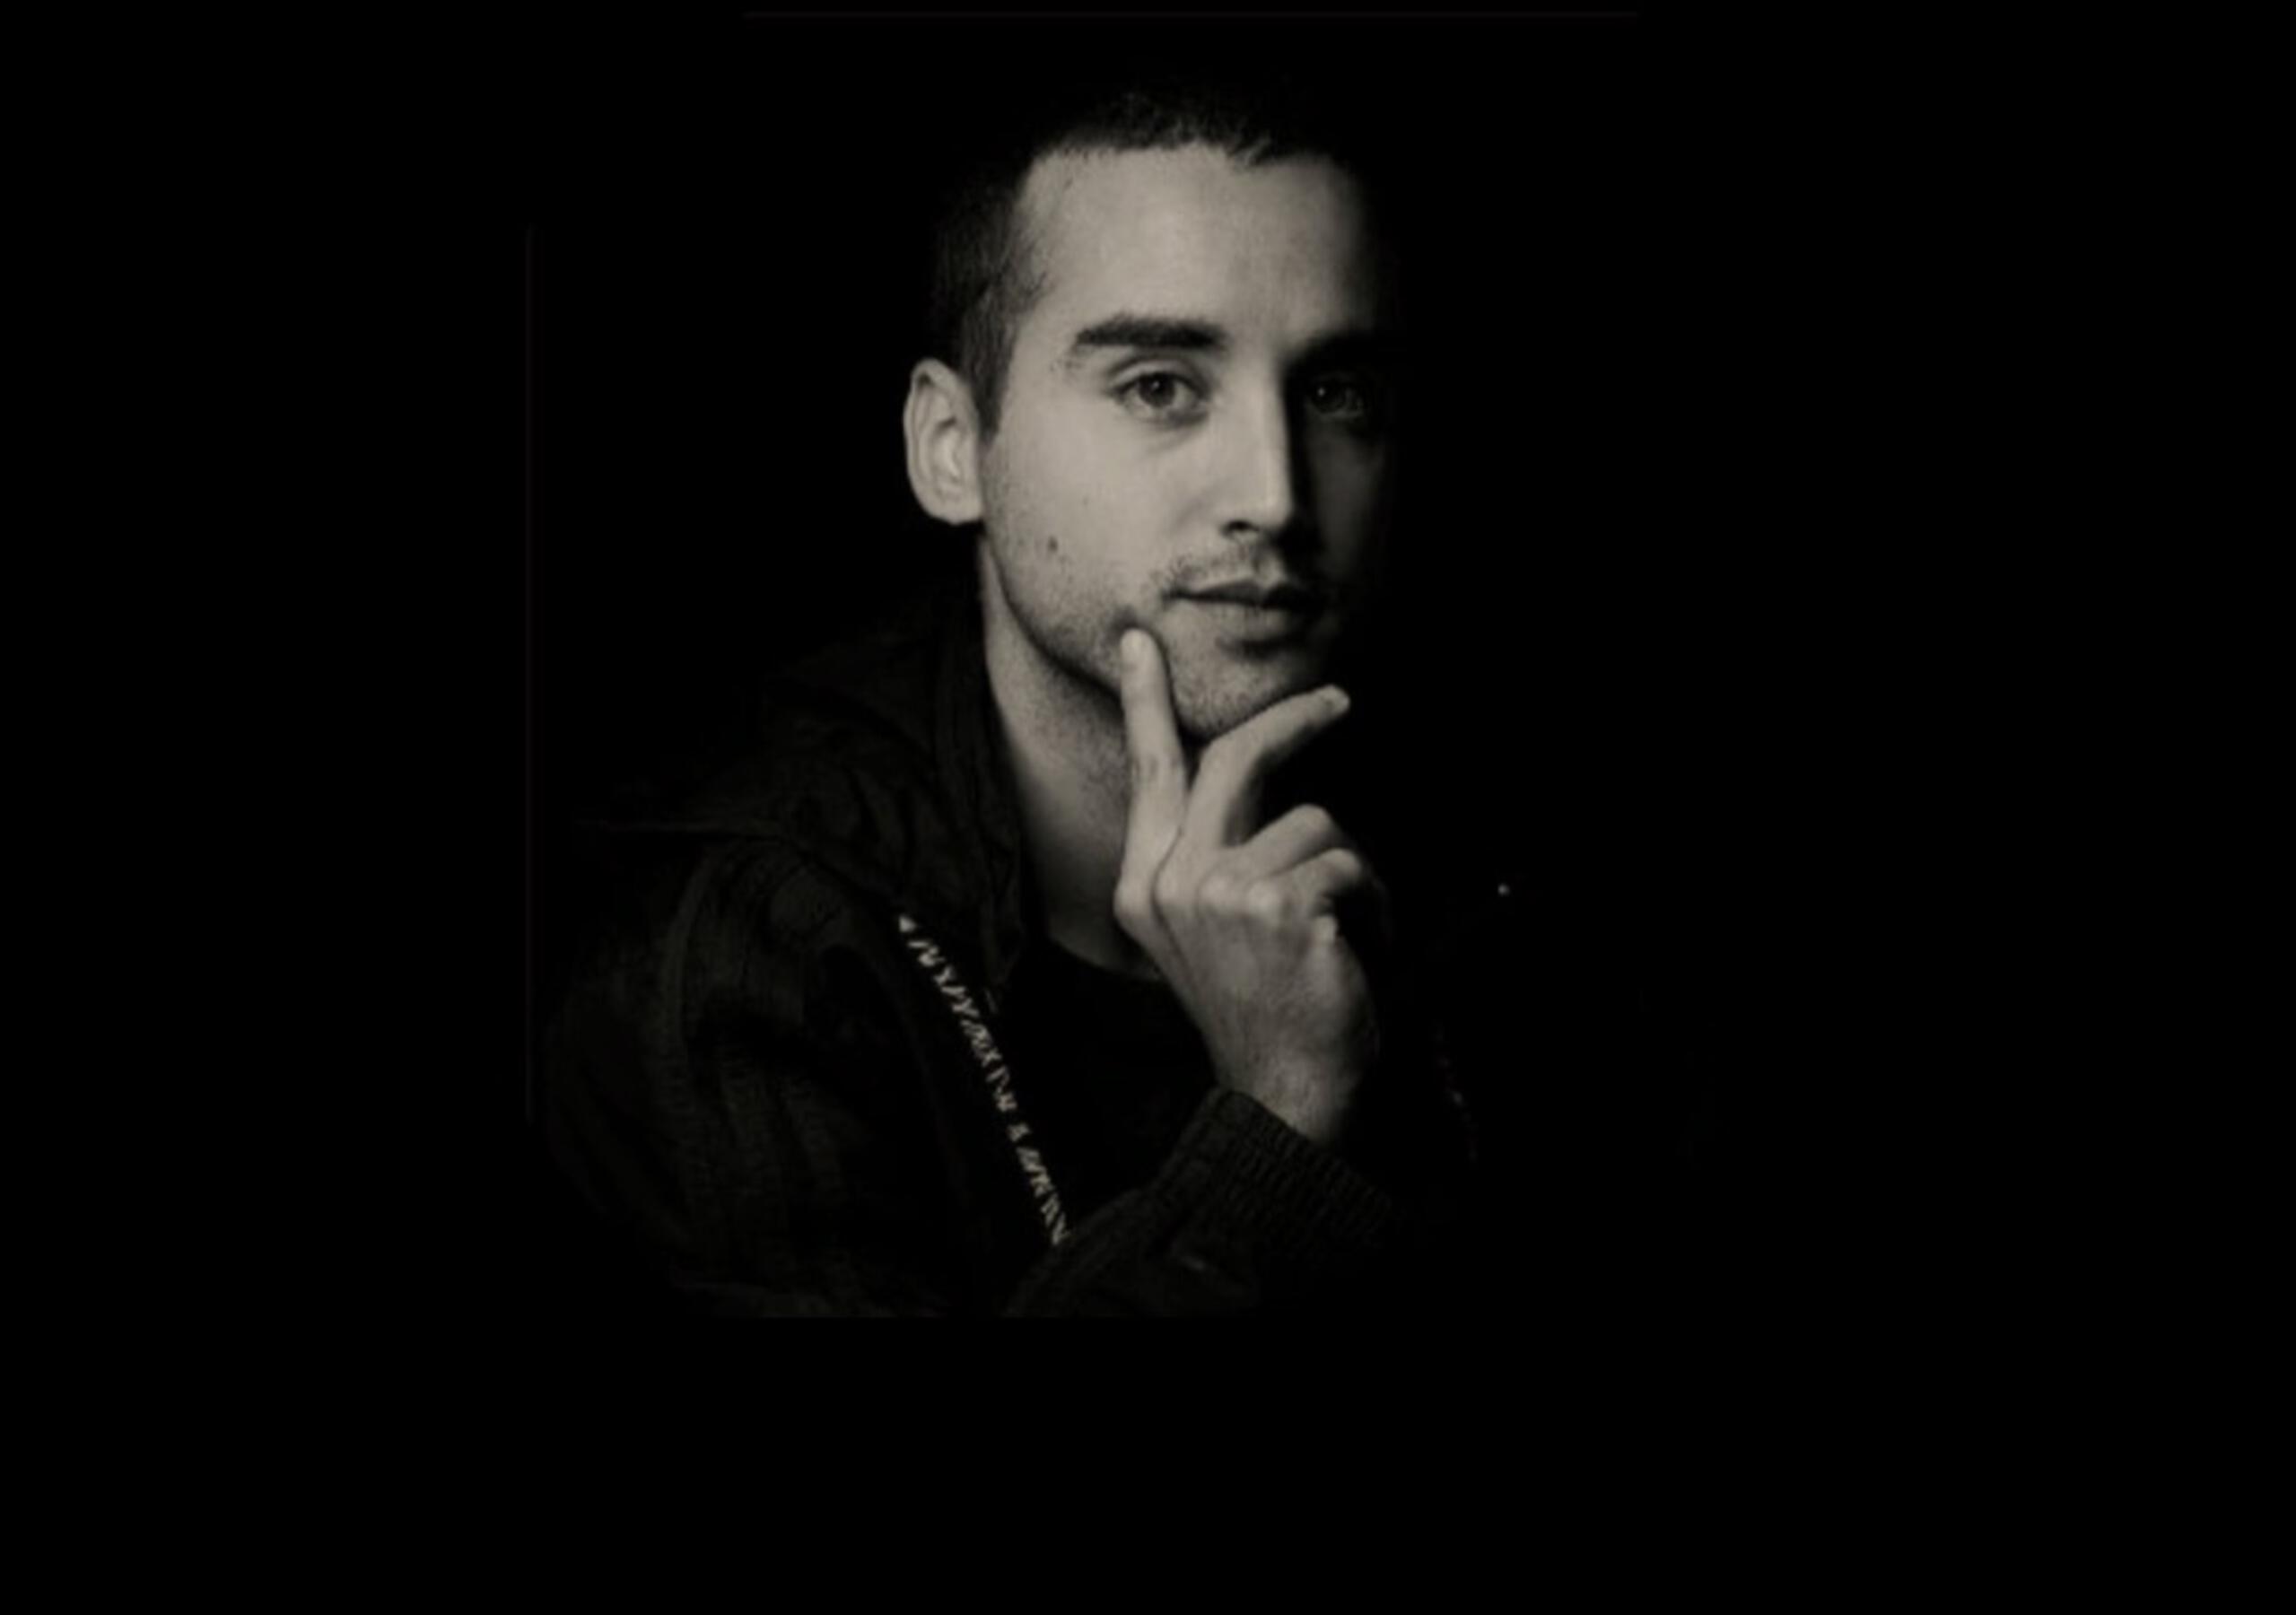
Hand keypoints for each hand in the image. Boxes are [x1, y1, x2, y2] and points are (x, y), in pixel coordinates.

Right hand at [1113, 628, 1391, 1148]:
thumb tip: (1249, 775)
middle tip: (1336, 704)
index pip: (1151, 773)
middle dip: (1293, 722)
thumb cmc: (1261, 1010)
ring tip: (1347, 929)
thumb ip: (1210, 857)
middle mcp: (1173, 880)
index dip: (1148, 702)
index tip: (1141, 644)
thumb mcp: (1211, 931)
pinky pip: (1349, 863)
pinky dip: (1373, 904)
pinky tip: (1357, 951)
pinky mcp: (1280, 903)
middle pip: (1235, 760)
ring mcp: (1222, 890)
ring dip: (1351, 871)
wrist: (1281, 1094)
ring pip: (1314, 820)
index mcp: (1146, 884)